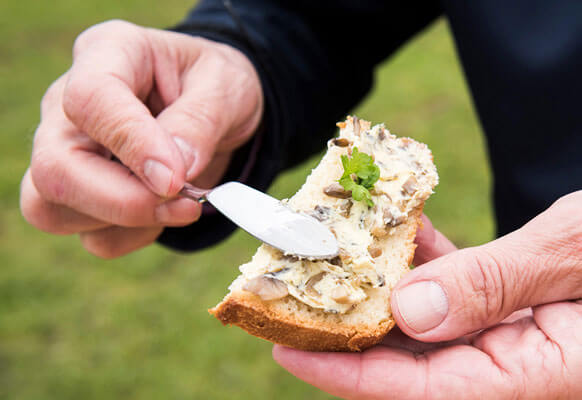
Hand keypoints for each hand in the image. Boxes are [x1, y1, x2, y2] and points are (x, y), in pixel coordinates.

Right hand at [20, 20, 262, 257]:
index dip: (130, 143)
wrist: (217, 109)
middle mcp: (69, 104)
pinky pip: (90, 237)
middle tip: (186, 203)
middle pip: (55, 167)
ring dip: (128, 223)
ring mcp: (66, 152)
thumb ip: (199, 122)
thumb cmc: (216, 85)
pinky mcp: (79, 194)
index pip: (89, 100)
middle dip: (124, 201)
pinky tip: (165, 213)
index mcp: (109, 53)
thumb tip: (173, 174)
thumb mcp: (225, 87)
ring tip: (183, 203)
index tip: (176, 177)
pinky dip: (133, 237)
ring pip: (53, 209)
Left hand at [274, 192, 581, 398]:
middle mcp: (519, 366)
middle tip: (294, 294)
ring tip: (337, 253)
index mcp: (539, 374)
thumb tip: (407, 310)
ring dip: (384, 289)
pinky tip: (404, 232)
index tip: (284, 347)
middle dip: (351, 328)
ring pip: (430, 324)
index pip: (420, 389)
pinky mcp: (519, 308)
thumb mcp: (577, 251)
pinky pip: (459, 294)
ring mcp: (518, 337)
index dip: (346, 372)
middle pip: (413, 359)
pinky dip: (428, 265)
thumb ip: (495, 285)